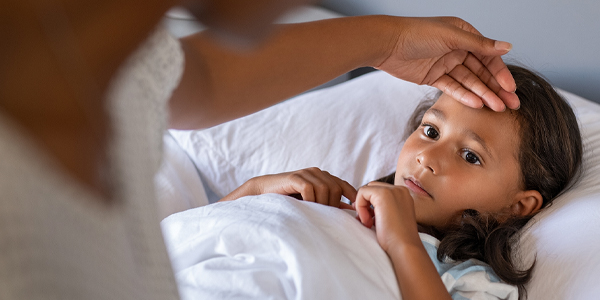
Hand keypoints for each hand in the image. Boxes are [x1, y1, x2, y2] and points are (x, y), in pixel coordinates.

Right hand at [221, 167, 356, 207]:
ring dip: (321, 205)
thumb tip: (348, 210)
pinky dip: (310, 200)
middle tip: (325, 218)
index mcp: (322, 177)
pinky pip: (310, 189)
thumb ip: (327, 202)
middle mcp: (316, 172)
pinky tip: (305, 207)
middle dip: (333, 205)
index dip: (351, 195)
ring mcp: (306, 173)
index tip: (354, 209)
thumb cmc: (288, 199)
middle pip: (335, 188)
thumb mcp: (311, 201)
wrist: (264, 191)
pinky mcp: (295, 177)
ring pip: (325, 189)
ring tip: (314, 214)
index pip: (343, 184)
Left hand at [354, 182, 419, 251]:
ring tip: (369, 223)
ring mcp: (393, 190)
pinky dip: (360, 207)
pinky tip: (368, 222)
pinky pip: (362, 192)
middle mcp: (400, 189)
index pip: (379, 191)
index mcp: (403, 195)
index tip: (370, 220)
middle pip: (372, 188)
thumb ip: (381, 208)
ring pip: (366, 190)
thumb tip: (359, 204)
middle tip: (368, 222)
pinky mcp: (383, 194)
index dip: (370, 205)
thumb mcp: (390, 218)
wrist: (404, 247)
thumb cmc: (397, 239)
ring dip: (363, 207)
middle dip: (365, 204)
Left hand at [376, 16, 518, 111]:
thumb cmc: (417, 33)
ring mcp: (445, 64)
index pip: (488, 56)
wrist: (387, 44)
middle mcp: (457, 49)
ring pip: (469, 82)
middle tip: (511, 104)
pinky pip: (452, 88)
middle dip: (496, 88)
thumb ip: (480, 45)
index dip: (500, 73)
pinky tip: (476, 105)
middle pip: (481, 72)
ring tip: (496, 109)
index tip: (511, 88)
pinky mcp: (433, 77)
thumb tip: (508, 46)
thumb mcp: (451, 36)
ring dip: (483, 94)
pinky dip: (464, 96)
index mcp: (464, 35)